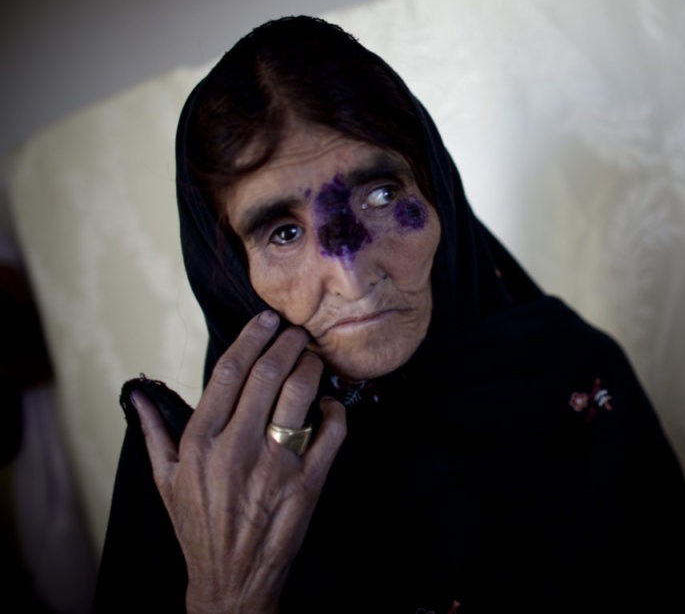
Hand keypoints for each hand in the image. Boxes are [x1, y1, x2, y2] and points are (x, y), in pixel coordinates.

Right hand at [132, 311, 346, 612]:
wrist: (231, 579)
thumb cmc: (198, 527)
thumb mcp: (166, 481)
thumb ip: (154, 432)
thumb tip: (136, 394)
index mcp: (200, 442)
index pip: (228, 372)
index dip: (251, 337)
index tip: (267, 320)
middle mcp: (236, 449)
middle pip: (268, 374)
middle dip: (288, 343)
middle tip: (298, 331)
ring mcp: (275, 465)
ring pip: (300, 395)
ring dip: (312, 368)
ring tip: (314, 358)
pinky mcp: (307, 483)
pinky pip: (331, 432)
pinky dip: (334, 410)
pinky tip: (329, 405)